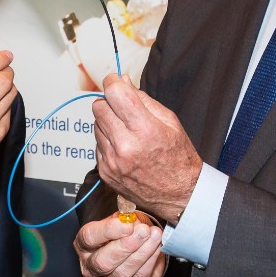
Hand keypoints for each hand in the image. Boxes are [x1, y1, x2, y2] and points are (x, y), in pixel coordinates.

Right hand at [73, 212, 165, 276]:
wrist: (131, 247)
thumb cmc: (121, 232)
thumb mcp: (118, 220)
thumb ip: (122, 218)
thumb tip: (131, 218)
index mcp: (84, 246)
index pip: (89, 238)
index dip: (108, 231)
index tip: (127, 223)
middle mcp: (91, 267)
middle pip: (103, 262)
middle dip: (126, 246)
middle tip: (143, 231)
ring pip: (123, 273)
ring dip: (143, 253)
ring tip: (155, 236)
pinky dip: (150, 262)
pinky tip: (157, 248)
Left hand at [92, 74, 200, 222]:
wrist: (179, 195)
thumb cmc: (178, 158)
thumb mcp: (169, 121)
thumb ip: (143, 99)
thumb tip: (122, 81)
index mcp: (144, 130)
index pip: (114, 93)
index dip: (113, 82)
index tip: (115, 81)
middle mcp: (124, 146)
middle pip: (98, 107)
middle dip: (109, 102)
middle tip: (123, 107)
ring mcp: (112, 161)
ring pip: (95, 125)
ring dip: (108, 122)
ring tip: (128, 131)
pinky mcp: (105, 172)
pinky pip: (97, 144)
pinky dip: (108, 141)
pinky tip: (124, 147)